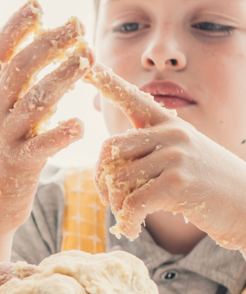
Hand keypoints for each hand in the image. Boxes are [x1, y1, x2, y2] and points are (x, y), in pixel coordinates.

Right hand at [0, 0, 91, 234]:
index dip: (15, 26)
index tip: (38, 4)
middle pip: (18, 68)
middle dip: (47, 43)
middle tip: (76, 25)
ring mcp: (5, 140)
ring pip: (33, 101)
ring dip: (61, 77)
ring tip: (87, 58)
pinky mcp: (19, 166)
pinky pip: (42, 146)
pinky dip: (61, 134)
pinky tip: (80, 124)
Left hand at [90, 66, 245, 249]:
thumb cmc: (207, 184)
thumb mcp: (181, 155)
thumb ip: (148, 150)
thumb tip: (107, 160)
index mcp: (169, 123)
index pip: (133, 98)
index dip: (107, 81)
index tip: (86, 64)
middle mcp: (172, 133)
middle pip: (110, 149)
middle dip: (102, 178)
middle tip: (109, 199)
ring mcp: (176, 155)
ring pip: (118, 178)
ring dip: (116, 204)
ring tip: (126, 216)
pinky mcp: (178, 182)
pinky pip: (132, 202)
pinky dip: (126, 220)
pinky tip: (130, 229)